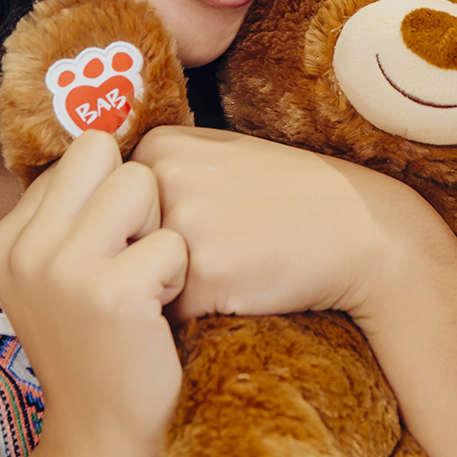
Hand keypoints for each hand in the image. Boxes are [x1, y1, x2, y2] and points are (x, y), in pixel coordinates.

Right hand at [0, 131, 185, 456]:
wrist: (106, 432)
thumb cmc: (101, 339)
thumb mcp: (59, 272)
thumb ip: (71, 210)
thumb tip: (106, 123)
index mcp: (9, 236)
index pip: (79, 152)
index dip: (113, 192)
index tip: (109, 249)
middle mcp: (24, 246)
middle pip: (104, 151)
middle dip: (136, 192)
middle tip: (134, 253)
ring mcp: (61, 269)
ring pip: (141, 184)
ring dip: (160, 232)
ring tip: (145, 282)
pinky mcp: (109, 292)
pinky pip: (172, 242)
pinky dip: (178, 277)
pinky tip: (157, 313)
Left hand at [129, 127, 442, 323]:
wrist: (359, 229)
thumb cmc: (289, 197)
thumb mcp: (220, 156)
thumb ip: (163, 170)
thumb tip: (97, 208)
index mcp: (160, 144)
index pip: (112, 207)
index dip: (150, 229)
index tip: (204, 220)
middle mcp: (163, 177)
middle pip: (119, 245)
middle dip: (151, 261)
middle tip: (219, 246)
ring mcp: (182, 223)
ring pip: (140, 280)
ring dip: (173, 289)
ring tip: (230, 265)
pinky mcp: (202, 273)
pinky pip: (170, 312)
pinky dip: (198, 313)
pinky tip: (241, 287)